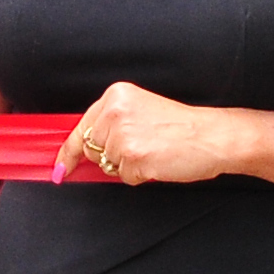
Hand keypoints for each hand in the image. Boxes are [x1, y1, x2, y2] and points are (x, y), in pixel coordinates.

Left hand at [60, 82, 247, 187]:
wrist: (213, 136)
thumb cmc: (183, 127)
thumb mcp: (141, 112)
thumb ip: (112, 124)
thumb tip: (83, 152)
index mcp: (116, 96)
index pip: (81, 127)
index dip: (69, 151)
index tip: (59, 168)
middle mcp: (115, 112)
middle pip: (92, 149)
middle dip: (111, 156)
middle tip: (144, 146)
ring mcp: (122, 135)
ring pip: (108, 165)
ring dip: (128, 166)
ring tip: (154, 151)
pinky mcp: (133, 157)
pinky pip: (124, 178)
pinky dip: (140, 176)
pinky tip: (158, 161)